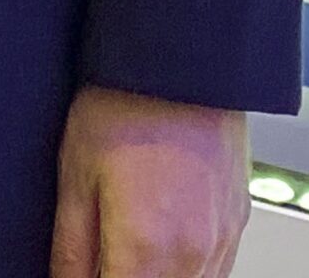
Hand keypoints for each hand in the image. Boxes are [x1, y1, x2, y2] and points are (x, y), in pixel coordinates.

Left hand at [50, 82, 250, 277]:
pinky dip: (183, 269)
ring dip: (155, 274)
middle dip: (123, 275)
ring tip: (128, 238)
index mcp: (147, 251)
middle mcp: (193, 257)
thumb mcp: (76, 174)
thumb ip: (71, 250)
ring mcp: (222, 242)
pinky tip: (159, 242)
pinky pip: (212, 273)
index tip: (84, 269)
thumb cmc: (126, 101)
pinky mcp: (238, 222)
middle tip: (103, 251)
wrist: (183, 54)